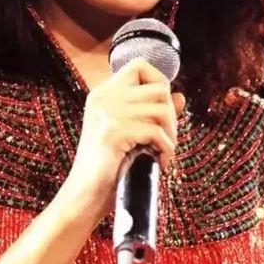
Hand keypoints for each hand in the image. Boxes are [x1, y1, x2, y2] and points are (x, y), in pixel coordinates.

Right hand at [65, 58, 185, 217]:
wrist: (82, 197)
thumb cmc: (107, 169)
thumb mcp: (131, 135)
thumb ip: (153, 113)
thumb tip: (181, 97)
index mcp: (103, 94)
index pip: (140, 66)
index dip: (160, 83)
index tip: (161, 112)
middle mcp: (103, 97)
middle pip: (159, 87)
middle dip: (171, 115)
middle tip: (165, 139)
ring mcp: (107, 113)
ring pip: (162, 109)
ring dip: (171, 134)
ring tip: (162, 152)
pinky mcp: (113, 132)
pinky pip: (157, 132)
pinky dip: (166, 150)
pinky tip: (159, 163)